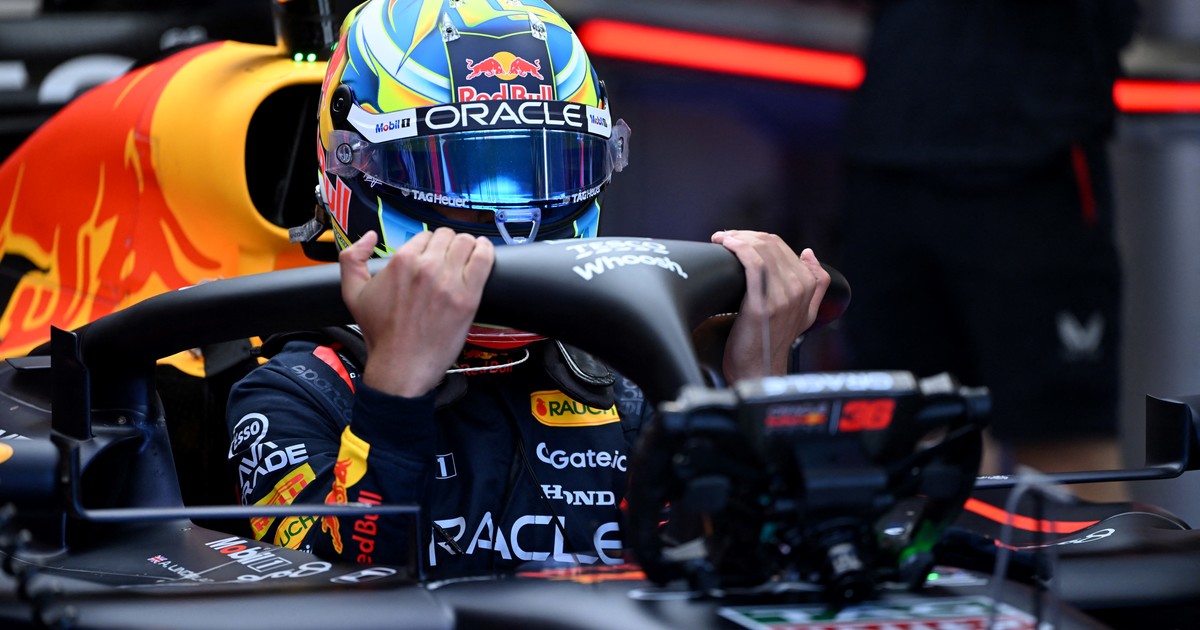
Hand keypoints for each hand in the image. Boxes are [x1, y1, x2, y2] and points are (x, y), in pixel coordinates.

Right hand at [339, 229, 494, 396]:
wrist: (400, 366)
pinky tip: (483, 252)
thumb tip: (369, 237)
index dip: (429, 245)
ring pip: (466, 243)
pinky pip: (484, 259)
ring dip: (467, 246)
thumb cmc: (381, 334)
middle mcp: (426, 267)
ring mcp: (449, 281)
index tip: (432, 257)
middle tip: (449, 259)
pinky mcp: (468, 297)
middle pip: (447, 237)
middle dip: (448, 244)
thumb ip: (352, 259)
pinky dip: (486, 251)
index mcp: (401, 262)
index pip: (425, 236)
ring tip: (467, 255)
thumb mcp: (353, 293)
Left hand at [711, 230, 829, 380]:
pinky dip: (738, 248)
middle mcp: (799, 289)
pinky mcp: (763, 304)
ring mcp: (782, 296)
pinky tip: (726, 245)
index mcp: (808, 287)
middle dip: (744, 235)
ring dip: (737, 238)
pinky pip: (753, 263)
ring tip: (721, 240)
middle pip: (770, 244)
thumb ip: (815, 284)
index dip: (756, 237)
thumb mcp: (805, 314)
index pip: (781, 246)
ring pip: (761, 250)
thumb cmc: (772, 342)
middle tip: (725, 237)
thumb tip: (809, 254)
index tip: (737, 239)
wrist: (760, 370)